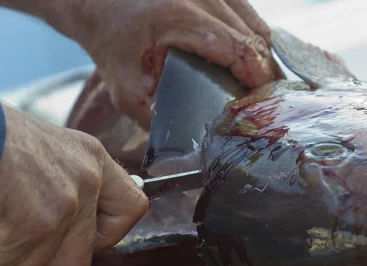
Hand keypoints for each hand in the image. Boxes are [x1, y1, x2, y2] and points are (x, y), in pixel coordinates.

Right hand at [0, 105, 147, 265]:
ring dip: (15, 253)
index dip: (110, 231)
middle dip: (51, 254)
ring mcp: (63, 206)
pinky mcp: (33, 226)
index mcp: (92, 157)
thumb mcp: (46, 146)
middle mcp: (87, 181)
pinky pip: (10, 261)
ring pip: (46, 262)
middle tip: (27, 240)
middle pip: (85, 251)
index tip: (90, 234)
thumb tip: (77, 212)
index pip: (133, 207)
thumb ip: (68, 178)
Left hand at [71, 0, 284, 130]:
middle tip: (264, 104)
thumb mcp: (126, 88)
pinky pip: (251, 18)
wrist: (102, 5)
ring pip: (257, 28)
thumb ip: (155, 118)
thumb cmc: (113, 45)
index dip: (256, 76)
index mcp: (179, 17)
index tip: (262, 102)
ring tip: (260, 89)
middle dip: (264, 74)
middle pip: (253, 39)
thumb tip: (186, 150)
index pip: (237, 47)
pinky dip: (257, 43)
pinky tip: (253, 66)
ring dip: (263, 60)